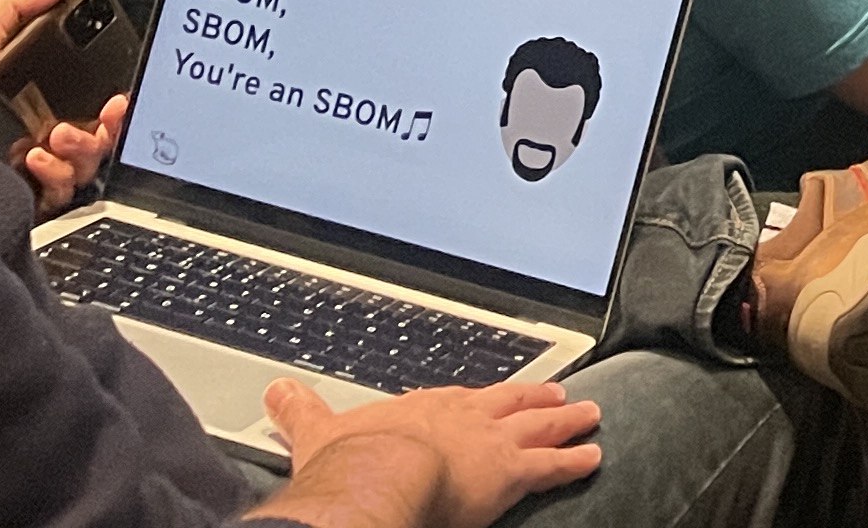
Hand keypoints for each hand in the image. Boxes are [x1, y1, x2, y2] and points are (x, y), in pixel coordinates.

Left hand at [0, 0, 123, 216]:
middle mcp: (41, 140)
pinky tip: (34, 158)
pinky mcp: (23, 200)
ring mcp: (34, 174)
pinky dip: (56, 175)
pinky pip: (60, 194)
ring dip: (82, 147)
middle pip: (98, 136)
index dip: (111, 100)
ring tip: (56, 134)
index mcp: (37, 103)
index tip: (117, 92)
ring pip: (86, 165)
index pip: (90, 103)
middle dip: (109, 125)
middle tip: (106, 112)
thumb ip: (14, 9)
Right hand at [256, 380, 603, 527]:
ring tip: (589, 415)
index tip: (494, 396)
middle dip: (535, 399)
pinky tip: (591, 459)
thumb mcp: (321, 430)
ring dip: (565, 422)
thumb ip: (301, 411)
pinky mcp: (508, 473)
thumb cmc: (353, 460)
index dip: (479, 399)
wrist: (379, 476)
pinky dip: (573, 462)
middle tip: (560, 394)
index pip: (459, 399)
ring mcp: (492, 442)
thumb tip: (276, 391)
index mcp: (424, 409)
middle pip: (509, 403)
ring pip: (539, 426)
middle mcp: (465, 417)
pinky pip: (550, 467)